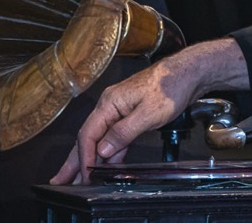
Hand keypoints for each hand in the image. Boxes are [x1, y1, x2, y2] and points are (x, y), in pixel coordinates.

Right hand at [51, 38, 247, 184]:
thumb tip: (102, 150)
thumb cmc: (170, 87)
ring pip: (101, 138)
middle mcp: (111, 105)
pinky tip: (106, 164)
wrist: (189, 72)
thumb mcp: (148, 113)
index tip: (83, 176)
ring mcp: (121, 109)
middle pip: (88, 137)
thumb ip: (123, 133)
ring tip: (80, 177)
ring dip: (92, 158)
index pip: (89, 134)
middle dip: (75, 160)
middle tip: (61, 180)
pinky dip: (110, 151)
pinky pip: (115, 136)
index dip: (84, 157)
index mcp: (110, 102)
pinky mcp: (131, 114)